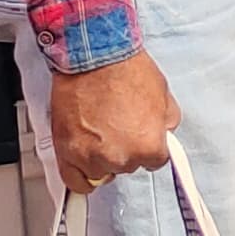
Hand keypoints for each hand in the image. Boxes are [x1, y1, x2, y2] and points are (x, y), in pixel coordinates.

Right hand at [44, 54, 181, 193]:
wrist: (93, 54)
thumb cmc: (124, 68)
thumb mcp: (163, 94)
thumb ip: (166, 122)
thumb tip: (164, 134)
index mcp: (148, 146)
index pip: (155, 162)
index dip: (148, 145)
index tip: (140, 135)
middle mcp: (121, 157)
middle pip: (128, 166)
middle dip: (126, 148)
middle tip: (119, 124)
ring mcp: (92, 157)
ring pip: (101, 171)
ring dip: (102, 157)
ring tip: (100, 130)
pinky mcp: (67, 152)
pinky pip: (76, 181)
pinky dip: (81, 174)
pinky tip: (86, 160)